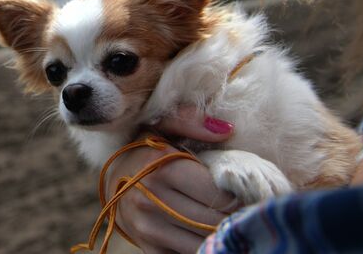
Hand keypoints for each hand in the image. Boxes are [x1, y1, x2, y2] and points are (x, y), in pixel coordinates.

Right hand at [105, 106, 238, 253]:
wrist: (112, 179)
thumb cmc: (146, 149)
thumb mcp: (163, 125)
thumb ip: (192, 121)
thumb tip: (227, 129)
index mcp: (162, 168)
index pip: (220, 195)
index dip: (241, 196)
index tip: (250, 193)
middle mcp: (151, 199)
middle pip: (215, 222)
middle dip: (236, 218)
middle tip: (248, 210)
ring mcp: (148, 228)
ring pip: (204, 242)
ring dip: (222, 235)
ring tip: (232, 222)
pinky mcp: (148, 248)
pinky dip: (204, 247)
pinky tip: (209, 235)